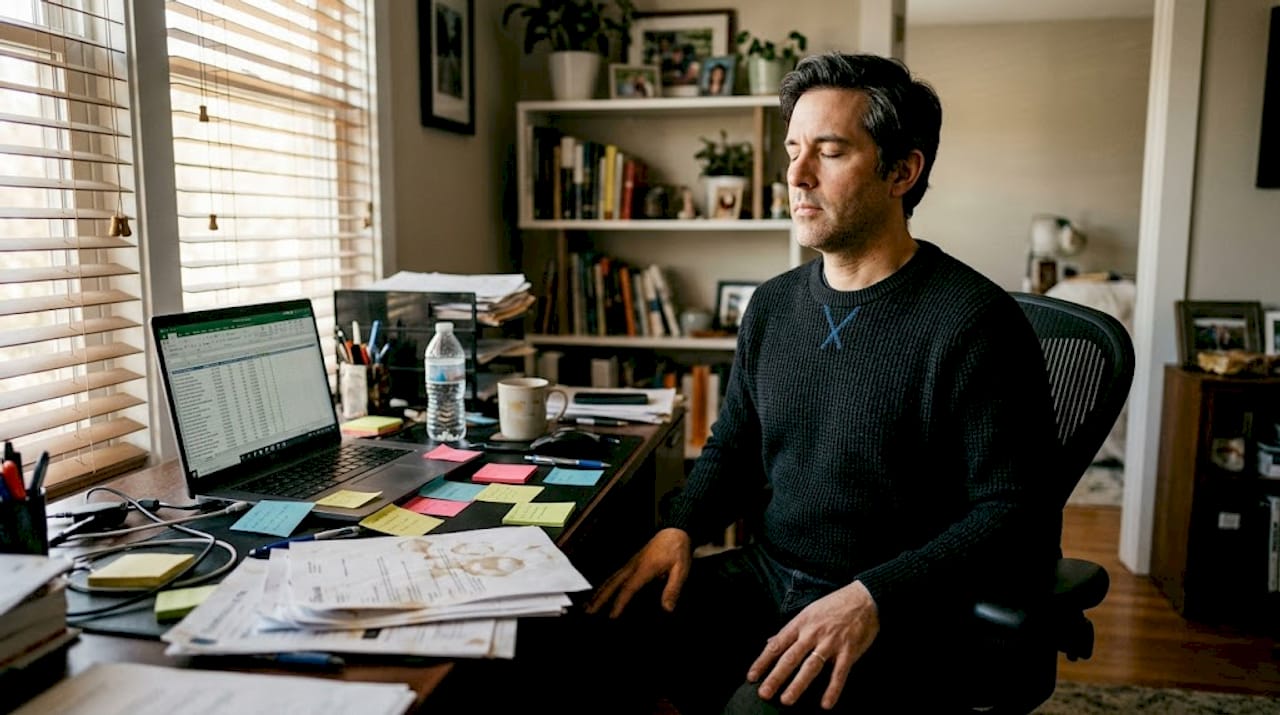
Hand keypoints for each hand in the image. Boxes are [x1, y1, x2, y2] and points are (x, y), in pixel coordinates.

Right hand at [584, 528, 691, 617]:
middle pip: (612, 584)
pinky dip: (605, 585)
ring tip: (589, 604)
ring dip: (598, 592)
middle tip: (589, 611)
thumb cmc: (677, 549)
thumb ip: (673, 589)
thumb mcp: (681, 569)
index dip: (620, 603)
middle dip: (599, 598)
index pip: (629, 589)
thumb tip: (667, 608)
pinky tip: (602, 591)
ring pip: (610, 579)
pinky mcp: (632, 563)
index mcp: (645, 569)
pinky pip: (615, 576)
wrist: (674, 531)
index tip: (612, 616)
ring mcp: (631, 564)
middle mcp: (633, 566)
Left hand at [747, 581, 879, 709]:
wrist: (865, 598)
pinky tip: (825, 703)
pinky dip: (833, 689)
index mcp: (801, 623)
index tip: (751, 677)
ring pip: (811, 666)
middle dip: (775, 676)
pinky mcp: (849, 650)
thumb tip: (769, 642)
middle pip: (790, 657)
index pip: (777, 645)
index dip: (763, 662)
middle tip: (764, 693)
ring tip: (786, 700)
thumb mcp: (808, 612)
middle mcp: (813, 633)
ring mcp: (831, 642)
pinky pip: (839, 673)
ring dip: (798, 684)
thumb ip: (790, 630)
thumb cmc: (834, 605)